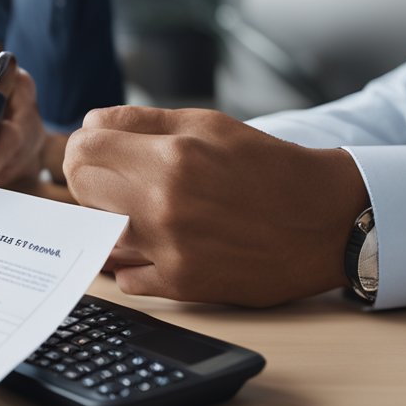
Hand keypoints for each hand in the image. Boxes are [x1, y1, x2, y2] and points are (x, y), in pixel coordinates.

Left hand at [64, 107, 370, 306]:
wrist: (325, 221)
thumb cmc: (267, 166)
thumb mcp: (209, 124)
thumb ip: (142, 121)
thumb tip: (90, 125)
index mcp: (170, 159)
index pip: (82, 149)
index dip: (87, 145)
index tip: (101, 149)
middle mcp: (163, 206)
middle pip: (81, 189)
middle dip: (94, 179)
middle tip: (123, 178)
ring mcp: (169, 250)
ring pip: (99, 233)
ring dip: (113, 220)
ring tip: (145, 210)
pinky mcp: (181, 284)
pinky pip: (124, 276)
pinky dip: (134, 261)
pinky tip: (160, 245)